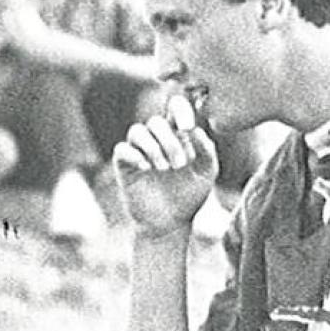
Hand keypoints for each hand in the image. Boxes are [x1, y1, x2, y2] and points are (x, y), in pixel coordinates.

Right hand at [113, 92, 218, 237]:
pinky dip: (135, 155)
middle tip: (180, 165)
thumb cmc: (190, 195)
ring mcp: (139, 151)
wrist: (171, 222)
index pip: (174, 108)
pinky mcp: (125, 166)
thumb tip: (195, 130)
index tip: (187, 127)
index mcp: (177, 135)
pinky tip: (147, 168)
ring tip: (164, 168)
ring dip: (153, 147)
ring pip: (137, 131)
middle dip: (170, 142)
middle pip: (156, 122)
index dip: (179, 109)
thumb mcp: (206, 173)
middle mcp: (156, 139)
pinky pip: (122, 149)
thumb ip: (207, 150)